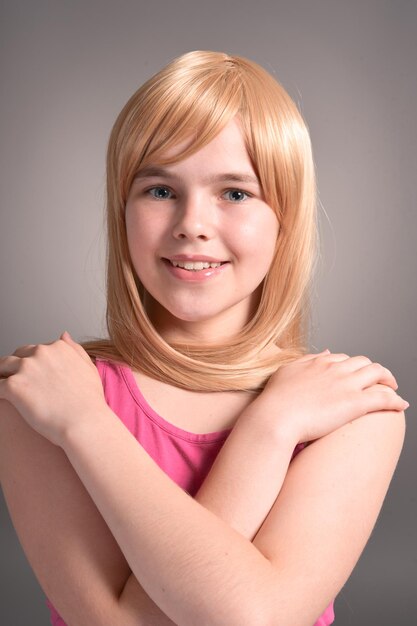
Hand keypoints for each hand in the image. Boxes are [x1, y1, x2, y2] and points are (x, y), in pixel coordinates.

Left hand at [0, 332, 108, 445]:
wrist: (84, 422)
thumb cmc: (89, 401)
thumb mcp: (88, 368)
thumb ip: (75, 349)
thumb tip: (63, 335)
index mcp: (58, 347)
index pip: (36, 350)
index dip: (34, 364)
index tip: (34, 377)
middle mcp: (41, 353)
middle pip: (17, 356)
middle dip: (15, 368)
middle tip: (20, 385)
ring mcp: (26, 368)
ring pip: (2, 367)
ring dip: (2, 377)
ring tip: (7, 391)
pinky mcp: (14, 386)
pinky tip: (2, 400)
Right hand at [253, 351, 408, 442]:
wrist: (275, 418)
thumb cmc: (275, 400)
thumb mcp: (287, 371)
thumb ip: (306, 360)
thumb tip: (326, 352)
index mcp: (319, 362)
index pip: (343, 358)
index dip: (351, 366)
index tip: (353, 375)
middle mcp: (335, 369)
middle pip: (364, 362)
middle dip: (373, 370)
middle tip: (378, 380)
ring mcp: (346, 385)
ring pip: (378, 374)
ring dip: (388, 379)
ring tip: (392, 388)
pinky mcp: (355, 403)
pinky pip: (384, 398)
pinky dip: (396, 400)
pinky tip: (402, 405)